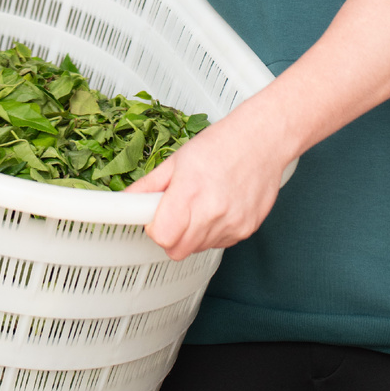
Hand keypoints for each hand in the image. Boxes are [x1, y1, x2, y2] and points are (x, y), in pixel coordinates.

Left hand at [127, 91, 291, 260]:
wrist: (262, 140)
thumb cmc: (223, 143)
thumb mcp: (178, 159)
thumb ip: (149, 185)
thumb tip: (126, 200)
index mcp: (190, 192)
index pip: (162, 235)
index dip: (154, 228)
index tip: (155, 216)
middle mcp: (212, 212)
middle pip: (177, 250)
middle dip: (171, 234)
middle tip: (175, 211)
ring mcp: (231, 224)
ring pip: (198, 249)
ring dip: (193, 233)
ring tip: (201, 203)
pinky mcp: (246, 230)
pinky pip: (219, 243)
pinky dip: (213, 231)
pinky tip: (218, 207)